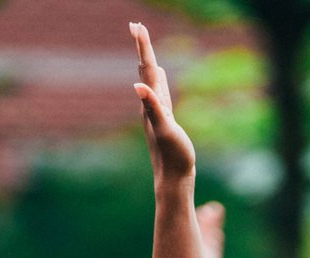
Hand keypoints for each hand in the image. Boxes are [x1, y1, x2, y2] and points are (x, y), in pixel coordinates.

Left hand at [131, 22, 195, 184]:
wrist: (173, 179)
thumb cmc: (172, 156)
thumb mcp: (164, 129)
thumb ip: (152, 107)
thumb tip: (137, 84)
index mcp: (151, 104)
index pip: (145, 69)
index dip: (142, 47)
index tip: (136, 25)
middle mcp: (150, 106)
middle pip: (145, 70)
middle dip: (142, 48)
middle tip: (136, 26)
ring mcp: (157, 113)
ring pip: (150, 80)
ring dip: (147, 61)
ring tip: (143, 45)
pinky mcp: (165, 121)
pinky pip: (159, 93)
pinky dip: (157, 80)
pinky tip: (157, 77)